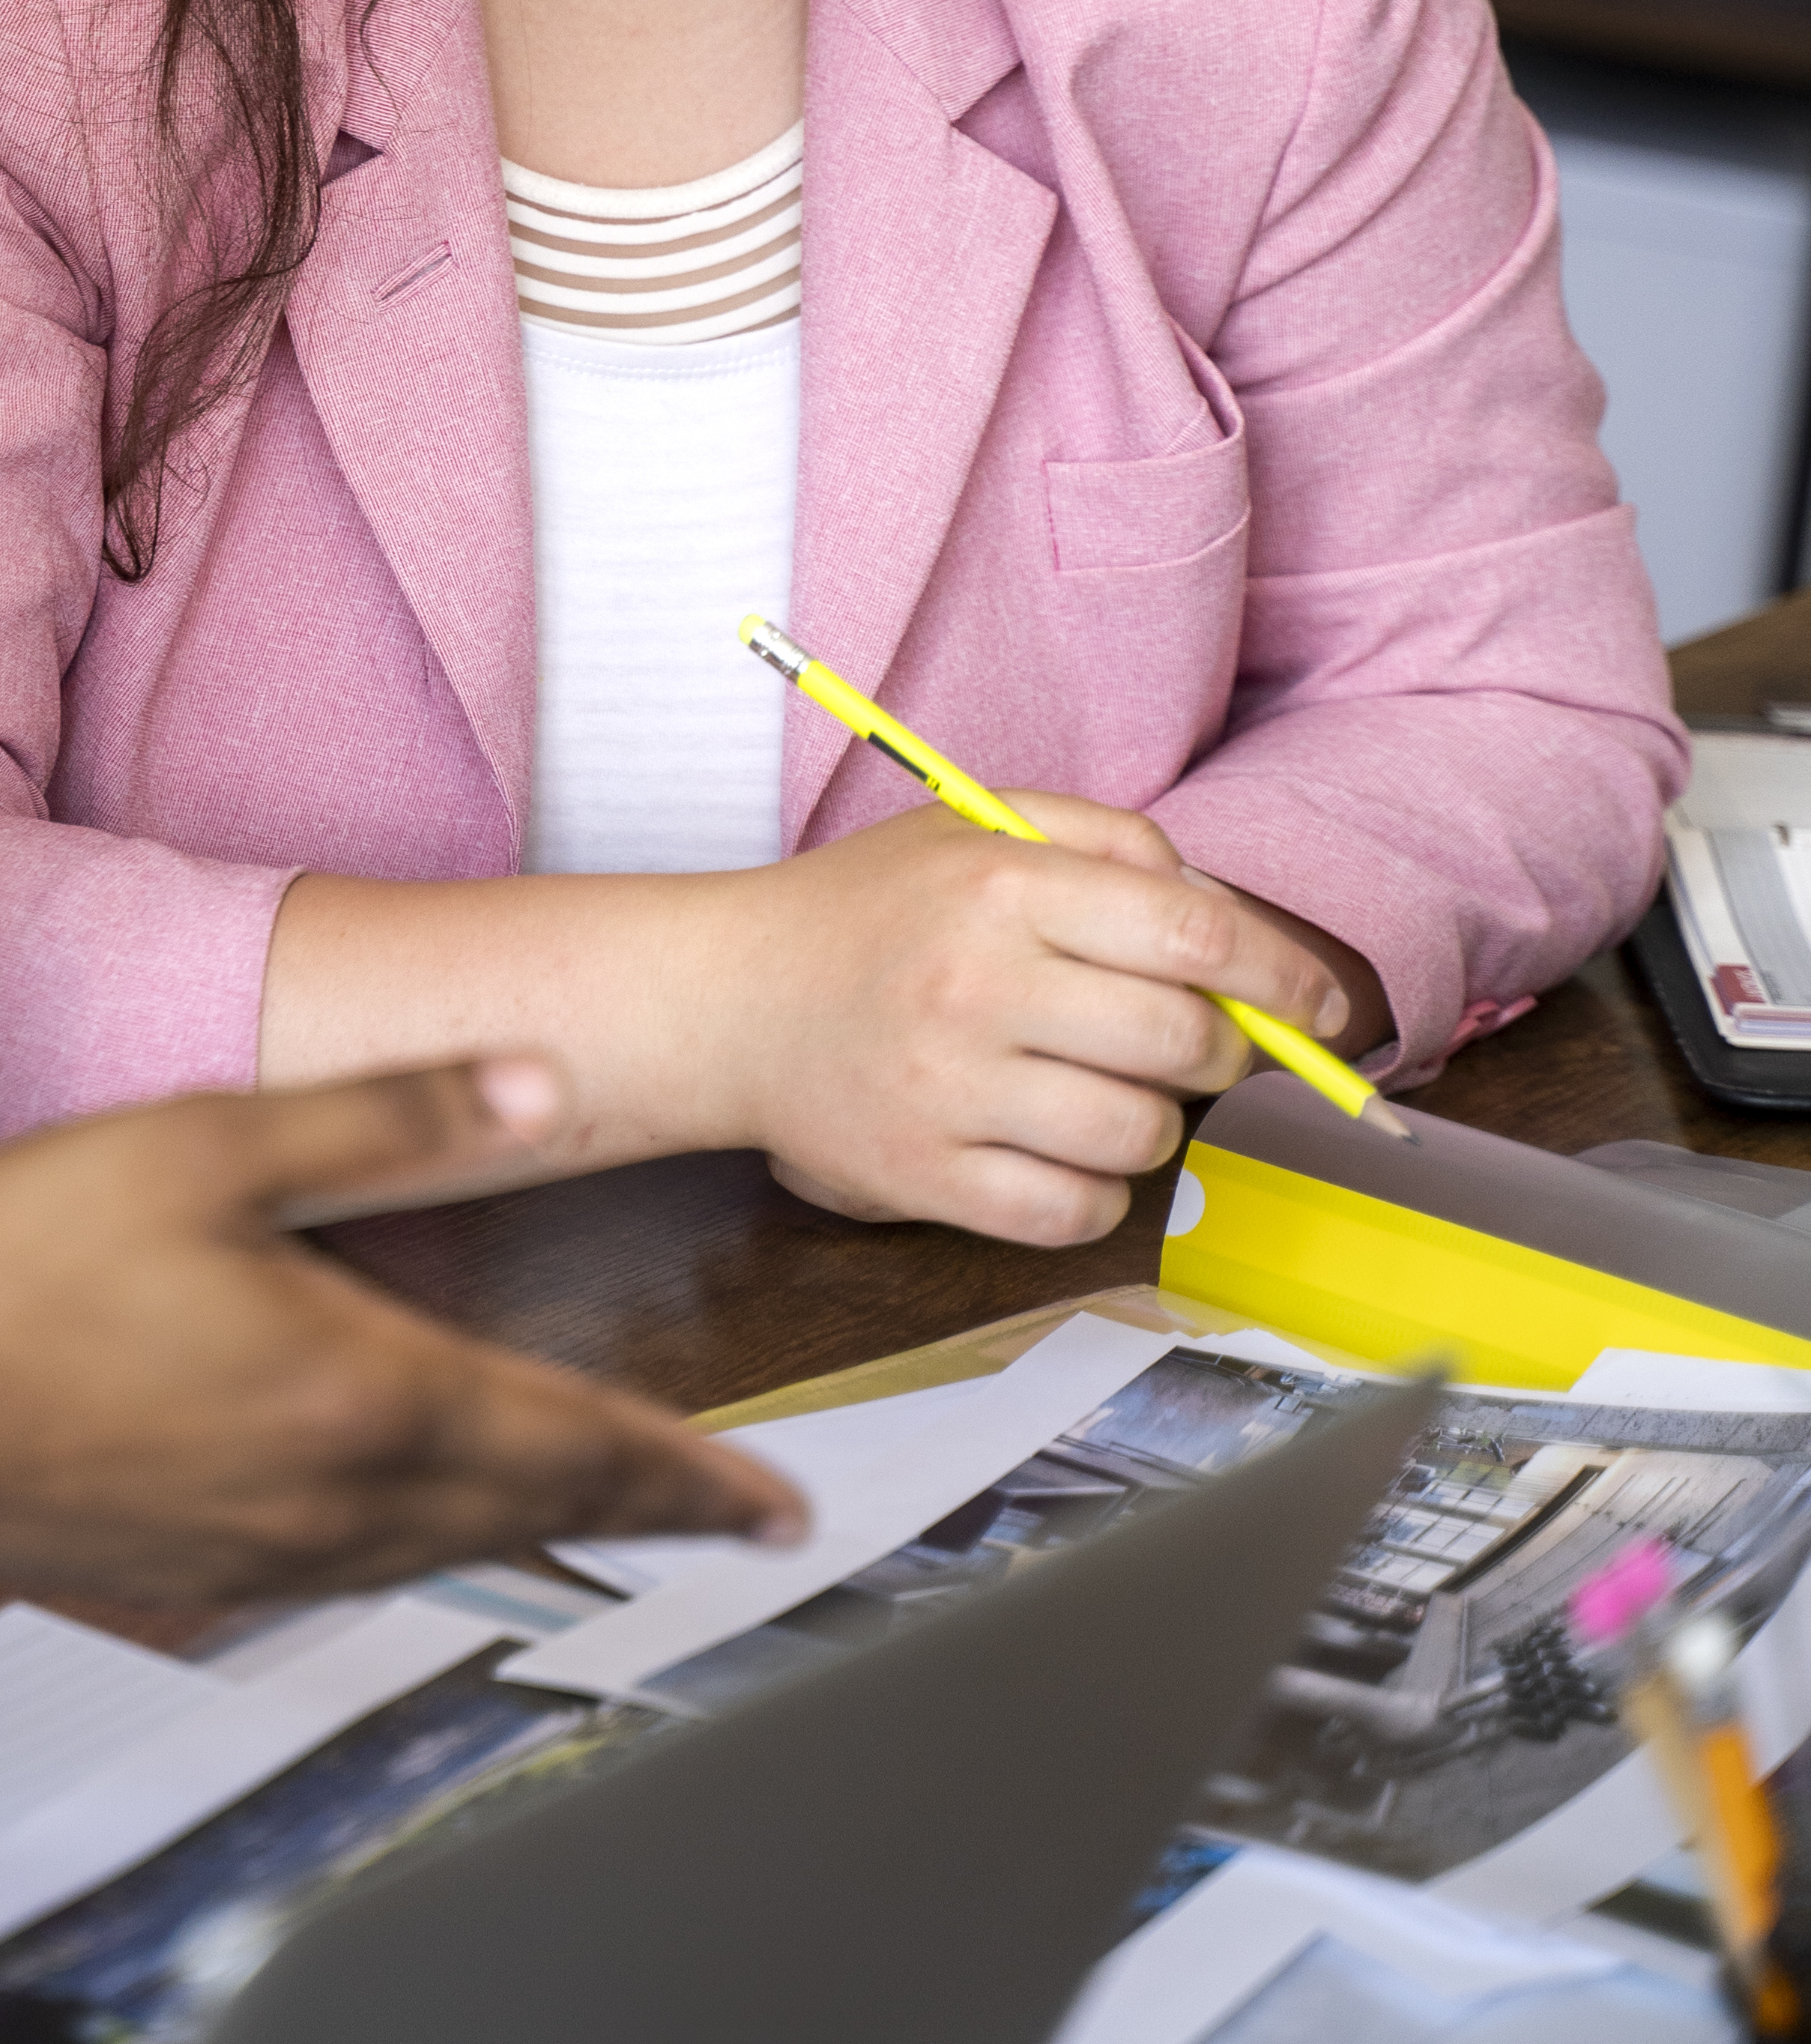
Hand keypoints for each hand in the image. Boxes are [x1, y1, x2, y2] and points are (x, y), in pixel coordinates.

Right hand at [0, 1059, 802, 1606]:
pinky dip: (438, 1543)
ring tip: (616, 1513)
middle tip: (746, 1527)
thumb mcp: (212, 1145)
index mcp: (366, 1393)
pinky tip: (430, 1519)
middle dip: (657, 1514)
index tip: (780, 1508)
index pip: (578, 1443)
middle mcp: (339, 1499)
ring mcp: (270, 1555)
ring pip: (457, 1551)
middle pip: (540, 1514)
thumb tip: (536, 1086)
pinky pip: (365, 1568)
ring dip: (552, 1532)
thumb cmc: (18, 1269)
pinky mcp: (204, 1574)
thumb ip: (387, 1118)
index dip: (695, 1478)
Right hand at [696, 799, 1342, 1246]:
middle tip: (1192, 1043)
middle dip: (1220, 1050)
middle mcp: (979, 986)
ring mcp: (948, 1091)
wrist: (726, 998)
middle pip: (1184, 1043)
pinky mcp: (922, 1177)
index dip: (1285, 978)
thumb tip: (1227, 920)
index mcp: (1004, 888)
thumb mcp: (980, 830)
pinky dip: (1092, 1193)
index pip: (1195, 940)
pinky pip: (1072, 1213)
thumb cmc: (870, 911)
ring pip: (1140, 1137)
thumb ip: (1113, 844)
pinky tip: (1057, 1149)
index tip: (1317, 1007)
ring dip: (1151, 1123)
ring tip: (1101, 1091)